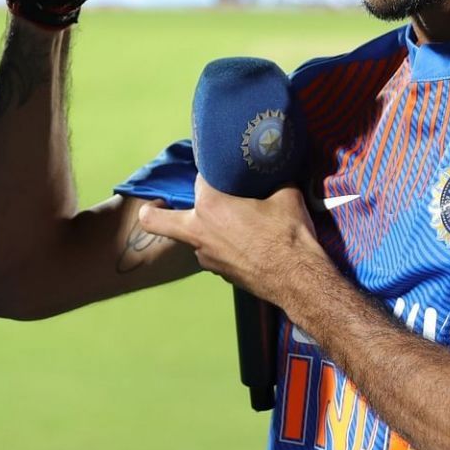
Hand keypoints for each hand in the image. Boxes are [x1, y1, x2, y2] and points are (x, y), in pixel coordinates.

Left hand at [136, 178, 326, 309]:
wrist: (297, 280)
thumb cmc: (288, 235)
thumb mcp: (286, 196)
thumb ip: (273, 180)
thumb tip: (277, 171)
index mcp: (211, 205)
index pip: (200, 179)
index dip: (212, 172)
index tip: (220, 170)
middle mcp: (199, 231)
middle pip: (156, 220)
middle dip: (152, 211)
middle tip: (156, 204)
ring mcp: (205, 256)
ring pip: (190, 237)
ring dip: (202, 228)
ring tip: (228, 223)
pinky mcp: (218, 273)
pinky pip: (210, 253)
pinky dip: (220, 245)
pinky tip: (243, 243)